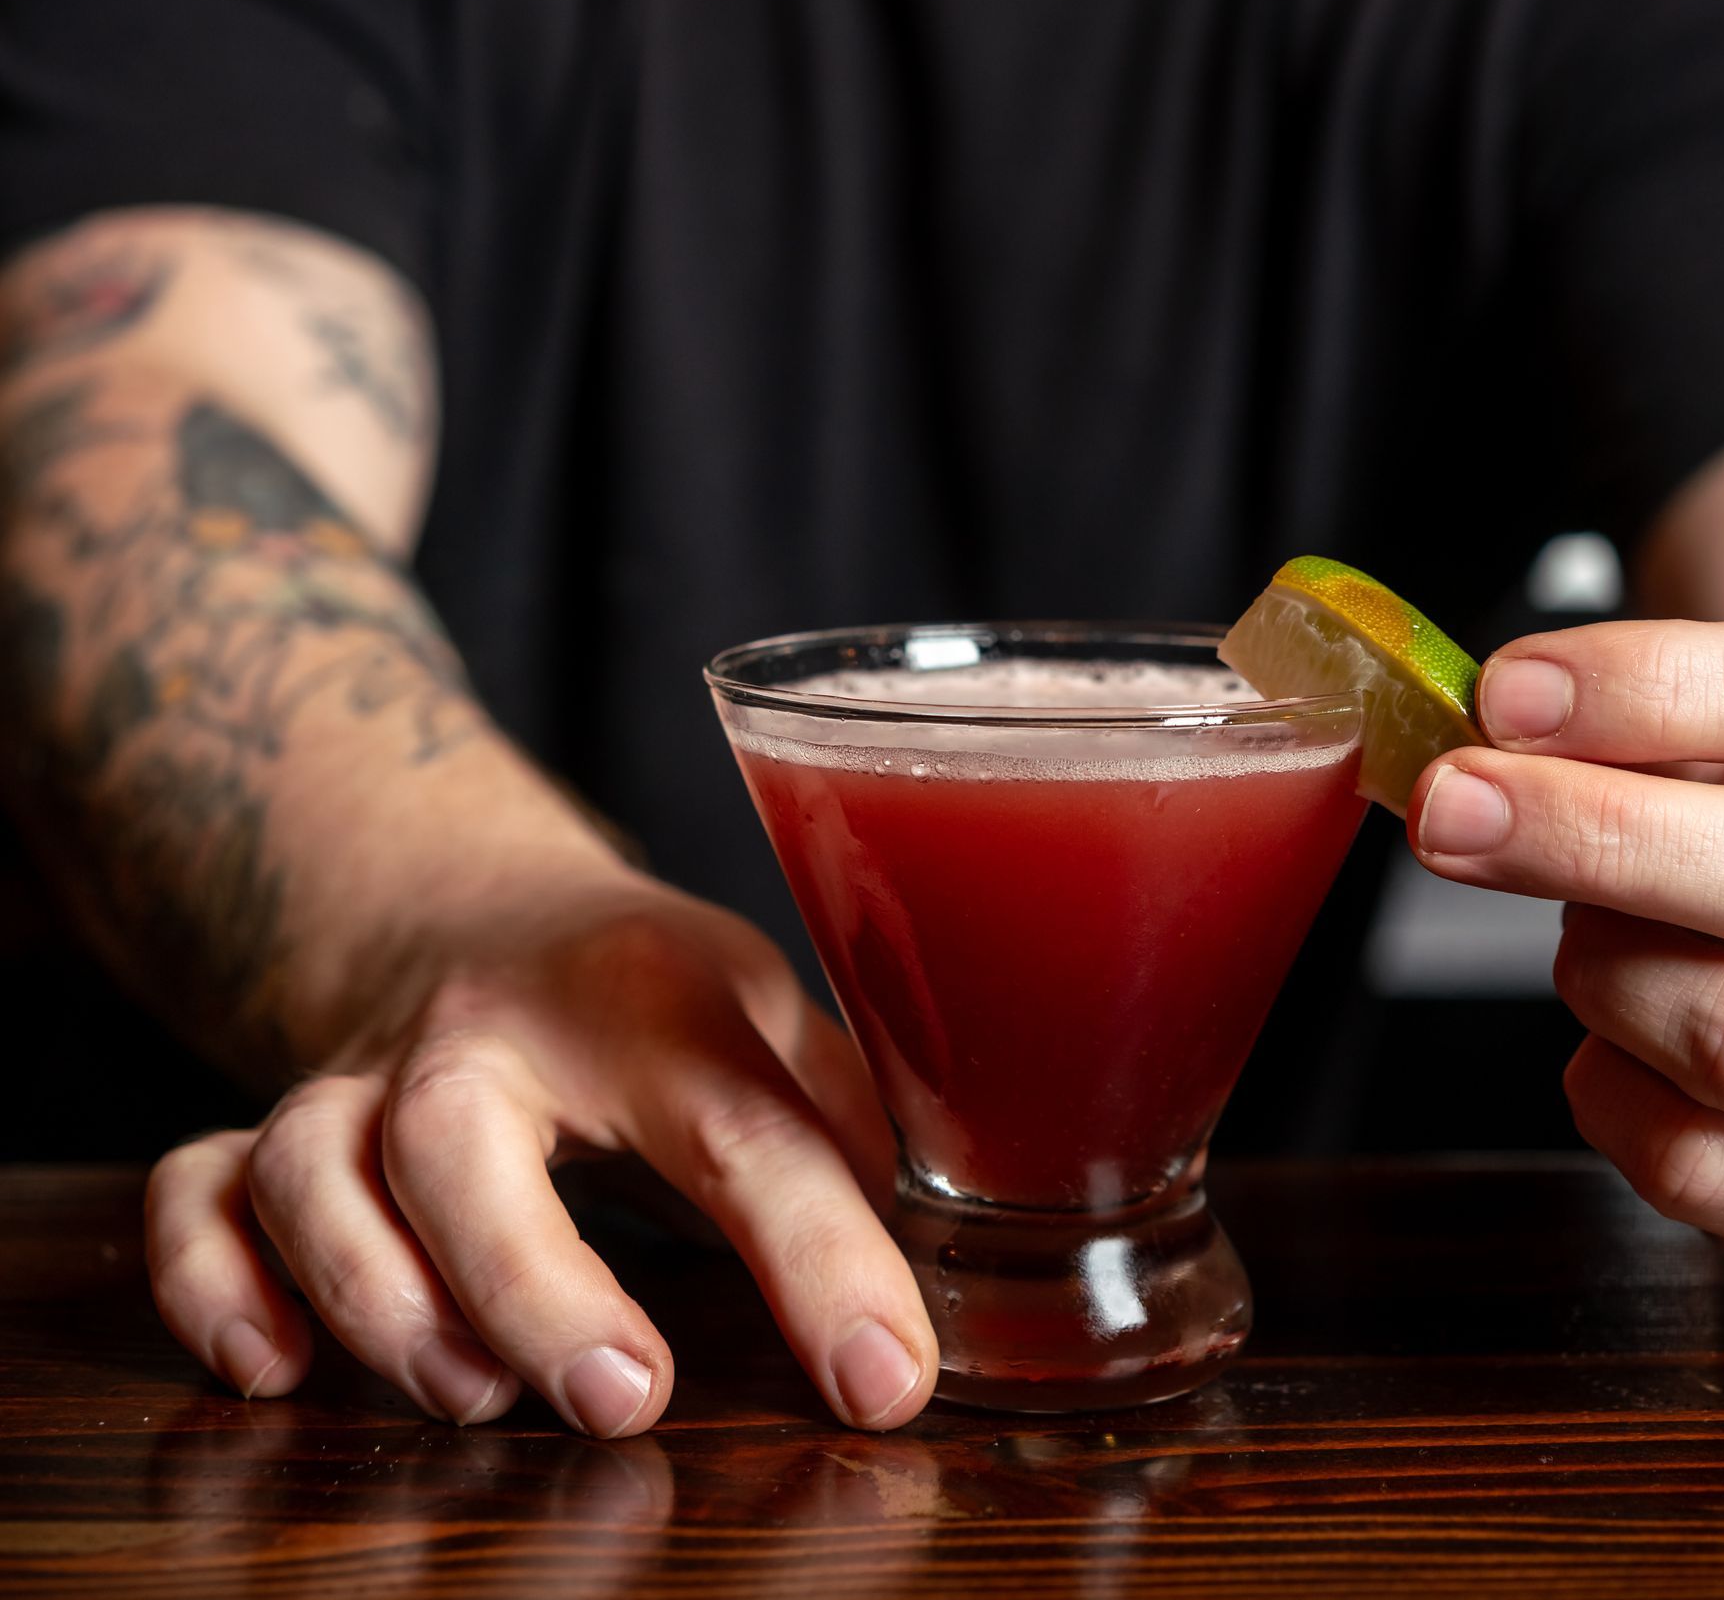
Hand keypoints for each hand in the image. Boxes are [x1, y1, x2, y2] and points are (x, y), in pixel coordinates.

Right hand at [146, 876, 938, 1433]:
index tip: (888, 1382)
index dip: (824, 1261)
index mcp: (652, 990)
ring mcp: (365, 1080)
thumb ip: (845, 1132)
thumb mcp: (773, 1023)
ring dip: (374, 1295)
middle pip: (458, 1133)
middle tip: (624, 1394)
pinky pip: (195, 1194)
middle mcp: (487, 1028)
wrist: (485, 914)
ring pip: (308, 1164)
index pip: (746, 1127)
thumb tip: (941, 1284)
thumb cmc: (655, 997)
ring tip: (471, 1396)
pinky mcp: (278, 1134)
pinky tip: (273, 1370)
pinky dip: (210, 1285)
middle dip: (529, 1279)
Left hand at [1408, 617, 1723, 1261]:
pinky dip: (1606, 1088)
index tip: (1512, 695)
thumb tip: (1506, 720)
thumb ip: (1652, 722)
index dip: (1657, 690)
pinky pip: (1690, 1160)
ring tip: (1582, 931)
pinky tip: (1613, 1034)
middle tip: (1454, 803)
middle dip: (1588, 831)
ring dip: (1605, 969)